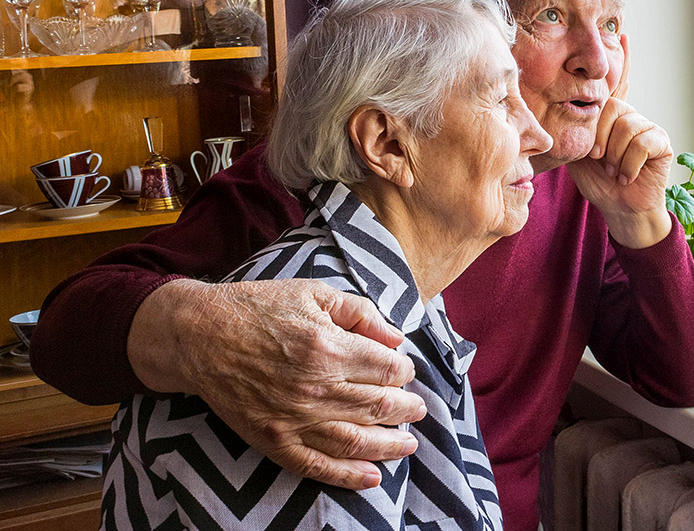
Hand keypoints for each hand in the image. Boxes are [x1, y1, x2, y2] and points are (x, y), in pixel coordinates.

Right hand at [128, 278, 427, 489]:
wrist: (198, 336)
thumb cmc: (258, 308)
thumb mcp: (314, 292)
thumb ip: (360, 312)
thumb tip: (397, 338)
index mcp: (329, 347)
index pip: (388, 369)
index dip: (404, 371)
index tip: (404, 370)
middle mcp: (317, 388)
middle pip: (380, 406)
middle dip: (407, 409)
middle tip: (417, 409)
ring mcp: (295, 419)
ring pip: (358, 440)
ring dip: (390, 445)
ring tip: (408, 444)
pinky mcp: (275, 440)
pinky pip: (318, 465)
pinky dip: (348, 476)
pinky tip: (372, 477)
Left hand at [567, 35, 673, 247]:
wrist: (620, 209)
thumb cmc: (599, 183)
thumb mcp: (578, 153)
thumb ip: (573, 130)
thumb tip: (552, 112)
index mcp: (611, 116)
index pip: (614, 86)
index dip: (621, 62)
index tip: (623, 36)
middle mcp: (630, 116)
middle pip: (611, 109)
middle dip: (600, 139)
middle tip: (600, 161)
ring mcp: (648, 127)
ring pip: (625, 127)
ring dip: (615, 157)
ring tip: (615, 171)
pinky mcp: (662, 142)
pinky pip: (641, 143)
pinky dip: (629, 164)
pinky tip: (628, 175)